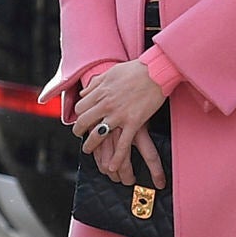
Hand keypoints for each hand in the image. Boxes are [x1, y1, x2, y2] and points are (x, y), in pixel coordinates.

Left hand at [65, 59, 170, 185]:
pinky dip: (116, 157)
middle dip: (79, 130)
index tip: (81, 117)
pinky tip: (111, 166)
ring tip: (88, 150)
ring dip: (91, 145)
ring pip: (98, 135)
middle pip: (84, 122)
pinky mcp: (133, 123)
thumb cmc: (136, 69)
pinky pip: (123, 144)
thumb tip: (84, 92)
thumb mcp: (111, 72)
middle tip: (79, 134)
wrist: (156, 71)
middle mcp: (106, 104)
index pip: (80, 107)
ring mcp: (119, 115)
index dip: (79, 114)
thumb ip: (96, 83)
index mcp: (100, 91)